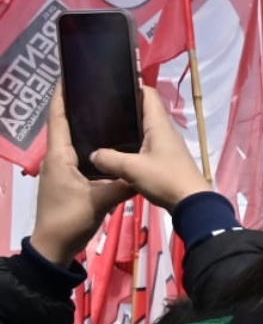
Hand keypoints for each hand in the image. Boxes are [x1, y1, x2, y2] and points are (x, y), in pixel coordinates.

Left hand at [32, 86, 135, 266]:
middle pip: (65, 124)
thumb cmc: (71, 219)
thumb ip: (123, 182)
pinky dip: (92, 143)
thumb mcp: (100, 200)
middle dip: (77, 105)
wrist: (55, 246)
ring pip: (74, 139)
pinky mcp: (71, 180)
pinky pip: (81, 154)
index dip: (62, 96)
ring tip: (107, 110)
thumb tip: (146, 168)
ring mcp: (63, 170)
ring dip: (85, 124)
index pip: (58, 118)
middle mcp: (58, 158)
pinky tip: (111, 142)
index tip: (70, 76)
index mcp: (59, 156)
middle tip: (99, 89)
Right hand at [90, 86, 210, 212]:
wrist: (192, 203)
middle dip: (125, 107)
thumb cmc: (165, 179)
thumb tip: (92, 154)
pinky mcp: (167, 160)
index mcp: (159, 124)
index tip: (112, 84)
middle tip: (100, 108)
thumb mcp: (132, 168)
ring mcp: (168, 145)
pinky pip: (147, 145)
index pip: (148, 94)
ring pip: (145, 129)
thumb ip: (109, 159)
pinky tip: (118, 151)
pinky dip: (133, 143)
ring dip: (129, 127)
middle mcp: (165, 131)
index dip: (133, 85)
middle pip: (145, 111)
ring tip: (104, 127)